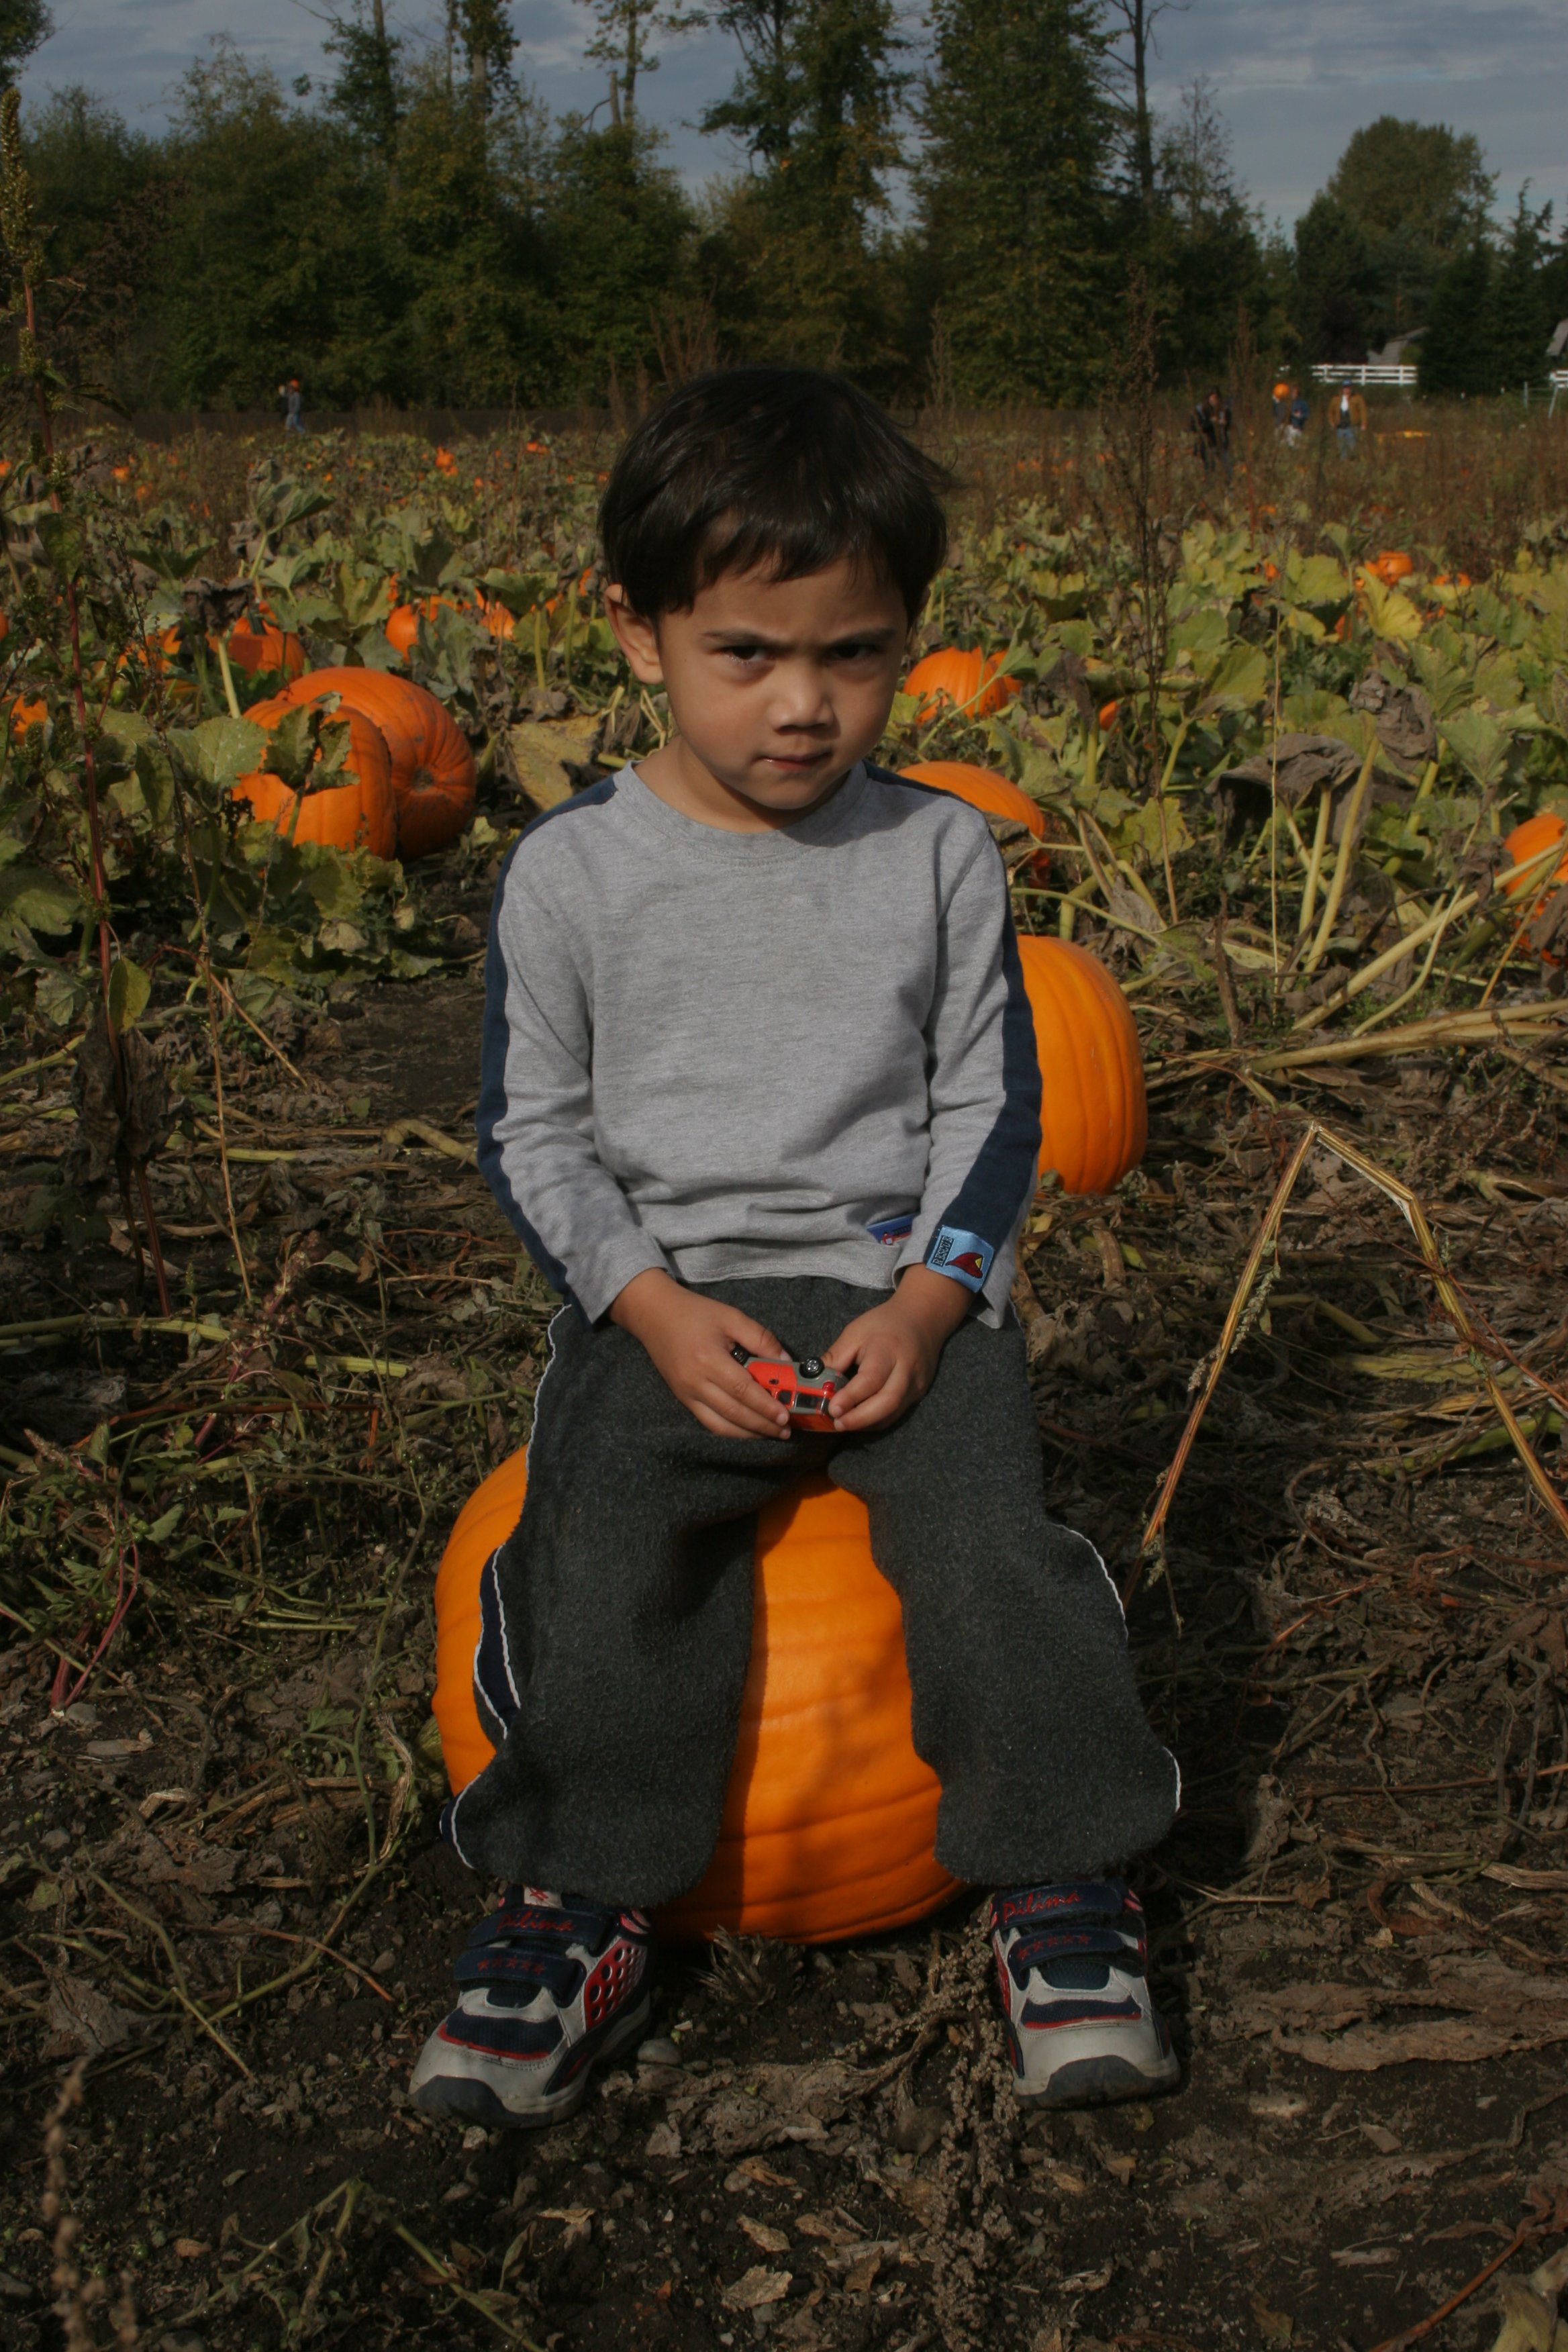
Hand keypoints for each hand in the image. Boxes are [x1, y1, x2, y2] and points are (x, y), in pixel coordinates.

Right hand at [609, 1269, 792, 1440]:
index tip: (785, 1415)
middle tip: (785, 1429)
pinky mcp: (682, 1398)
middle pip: (733, 1413)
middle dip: (762, 1425)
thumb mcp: (731, 1316)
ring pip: (720, 1425)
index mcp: (708, 1359)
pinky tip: (747, 1427)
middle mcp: (695, 1382)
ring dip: (747, 1433)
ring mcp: (686, 1394)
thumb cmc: (693, 1312)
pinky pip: (708, 1422)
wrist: (654, 1314)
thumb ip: (760, 1338)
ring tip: (770, 1433)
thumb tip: (785, 1361)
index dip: (765, 1406)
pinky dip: (730, 1429)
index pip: (742, 1391)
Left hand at [821, 1267, 969, 1433]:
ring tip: (844, 1424)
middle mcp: (907, 1369)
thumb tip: (813, 1381)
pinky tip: (860, 1420)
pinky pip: (897, 1413)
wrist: (923, 1318)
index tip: (832, 1409)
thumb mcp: (855, 1332)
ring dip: (867, 1423)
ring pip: (893, 1413)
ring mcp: (917, 1383)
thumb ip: (835, 1357)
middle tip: (837, 1424)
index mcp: (888, 1349)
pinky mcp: (919, 1393)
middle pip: (888, 1402)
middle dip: (861, 1418)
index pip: (871, 1378)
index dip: (852, 1397)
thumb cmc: (884, 1324)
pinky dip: (877, 1420)